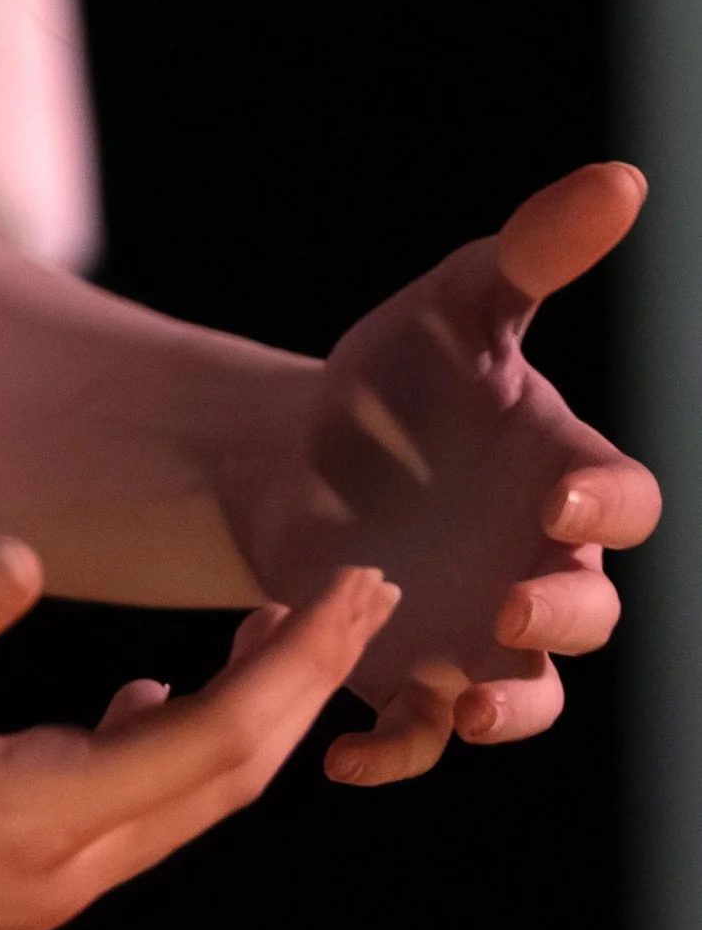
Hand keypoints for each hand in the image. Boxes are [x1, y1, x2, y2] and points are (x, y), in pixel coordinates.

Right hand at [0, 538, 397, 929]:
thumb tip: (25, 550)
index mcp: (39, 818)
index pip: (211, 738)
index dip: (293, 661)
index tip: (352, 587)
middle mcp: (63, 867)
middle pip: (226, 777)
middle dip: (301, 682)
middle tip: (360, 594)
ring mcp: (39, 885)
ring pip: (183, 802)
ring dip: (244, 716)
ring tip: (280, 631)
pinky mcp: (7, 882)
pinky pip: (129, 816)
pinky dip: (171, 750)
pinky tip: (145, 698)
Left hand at [234, 162, 661, 786]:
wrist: (305, 450)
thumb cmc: (398, 380)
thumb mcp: (456, 307)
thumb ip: (534, 252)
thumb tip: (622, 177)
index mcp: (564, 479)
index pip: (624, 504)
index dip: (603, 508)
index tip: (555, 498)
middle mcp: (540, 569)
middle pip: (587, 616)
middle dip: (560, 620)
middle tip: (508, 606)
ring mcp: (480, 635)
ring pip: (525, 697)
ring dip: (502, 708)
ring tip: (460, 705)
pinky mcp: (409, 677)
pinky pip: (419, 739)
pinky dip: (391, 752)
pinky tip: (340, 752)